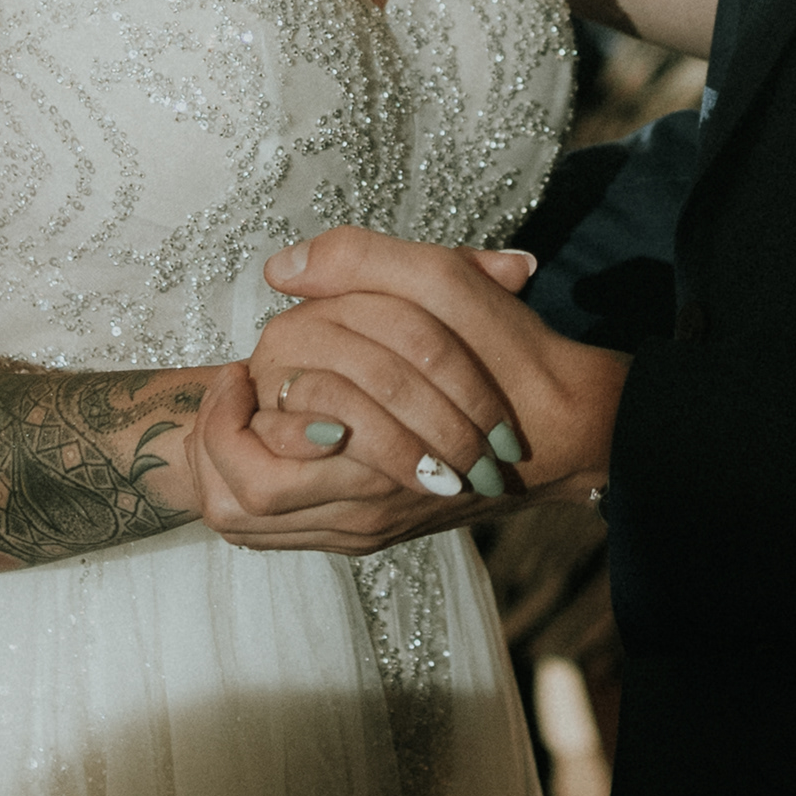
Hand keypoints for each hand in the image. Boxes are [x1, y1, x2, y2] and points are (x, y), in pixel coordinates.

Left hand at [201, 230, 627, 555]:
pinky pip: (286, 529)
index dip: (228, 410)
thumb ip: (362, 263)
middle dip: (213, 445)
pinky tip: (280, 434)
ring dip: (231, 468)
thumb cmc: (519, 359)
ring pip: (254, 527)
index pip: (254, 463)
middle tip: (231, 389)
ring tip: (246, 412)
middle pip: (237, 508)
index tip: (242, 363)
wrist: (582, 435)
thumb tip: (281, 266)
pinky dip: (264, 483)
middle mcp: (362, 512)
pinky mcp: (376, 532)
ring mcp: (367, 528)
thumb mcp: (448, 285)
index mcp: (372, 461)